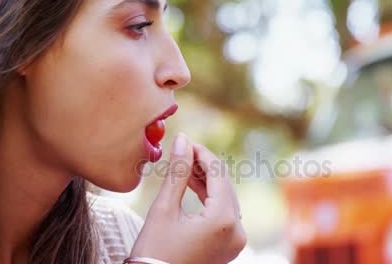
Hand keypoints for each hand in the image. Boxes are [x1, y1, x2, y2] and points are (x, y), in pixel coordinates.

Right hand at [129, 133, 246, 263]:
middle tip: (184, 150)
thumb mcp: (164, 208)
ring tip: (185, 166)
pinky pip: (224, 213)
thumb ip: (178, 171)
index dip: (202, 154)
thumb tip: (183, 139)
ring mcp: (236, 240)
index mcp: (223, 220)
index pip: (218, 174)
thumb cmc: (154, 252)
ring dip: (207, 181)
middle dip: (205, 166)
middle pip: (224, 185)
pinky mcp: (229, 246)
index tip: (185, 140)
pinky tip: (193, 185)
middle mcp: (237, 231)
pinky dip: (210, 198)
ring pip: (225, 198)